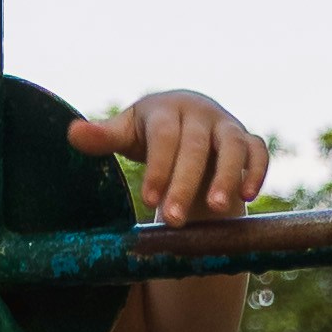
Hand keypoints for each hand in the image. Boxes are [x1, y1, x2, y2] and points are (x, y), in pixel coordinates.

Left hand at [67, 93, 266, 229]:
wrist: (189, 124)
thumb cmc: (151, 134)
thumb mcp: (127, 133)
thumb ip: (104, 137)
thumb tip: (72, 133)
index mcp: (166, 110)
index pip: (163, 137)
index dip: (158, 168)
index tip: (148, 200)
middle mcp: (200, 114)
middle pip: (195, 147)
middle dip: (185, 183)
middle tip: (172, 220)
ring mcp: (226, 127)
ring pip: (232, 147)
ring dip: (227, 176)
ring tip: (218, 208)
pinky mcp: (248, 141)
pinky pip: (258, 153)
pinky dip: (257, 171)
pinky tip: (248, 197)